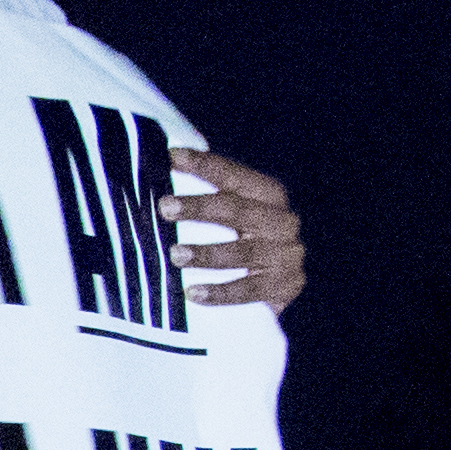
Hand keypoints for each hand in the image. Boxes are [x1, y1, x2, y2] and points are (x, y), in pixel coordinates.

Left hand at [168, 150, 301, 311]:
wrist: (278, 285)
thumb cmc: (242, 242)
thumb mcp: (231, 216)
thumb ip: (208, 197)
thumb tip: (163, 167)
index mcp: (268, 195)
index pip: (234, 176)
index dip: (204, 165)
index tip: (172, 157)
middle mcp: (282, 221)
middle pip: (238, 210)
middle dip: (199, 207)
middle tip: (165, 207)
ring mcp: (287, 254)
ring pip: (243, 252)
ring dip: (206, 253)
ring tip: (175, 254)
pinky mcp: (286, 286)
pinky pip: (250, 290)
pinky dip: (220, 292)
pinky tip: (193, 293)